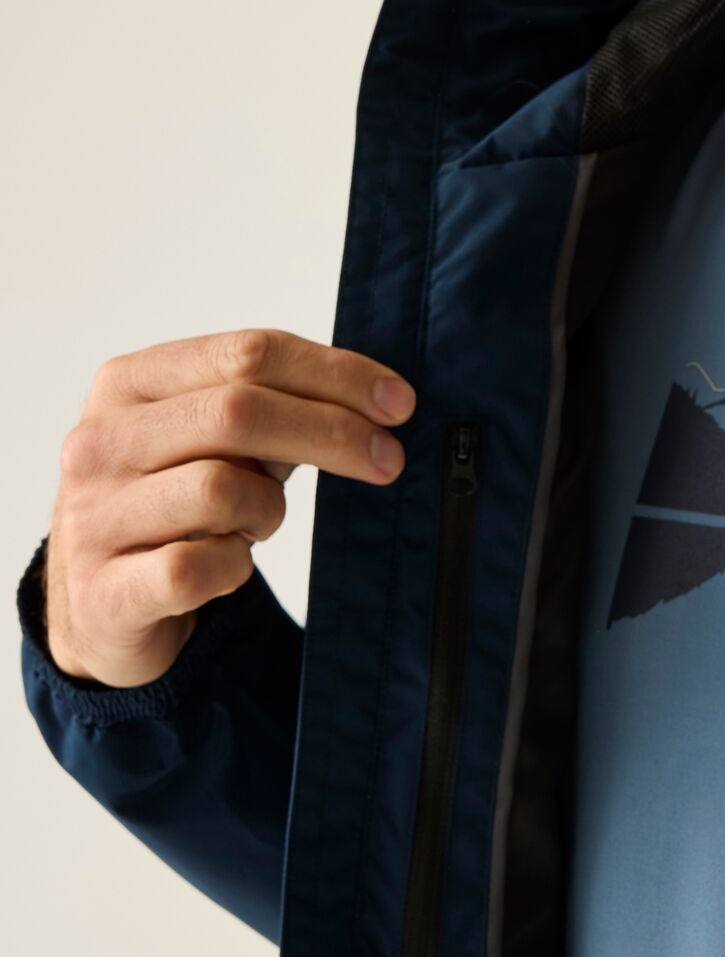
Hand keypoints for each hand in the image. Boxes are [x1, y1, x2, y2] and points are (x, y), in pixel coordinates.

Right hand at [42, 328, 414, 687]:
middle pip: (239, 411)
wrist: (105, 603)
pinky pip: (196, 568)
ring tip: (258, 523)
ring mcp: (94, 515)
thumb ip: (277, 410)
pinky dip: (232, 568)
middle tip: (389, 459)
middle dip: (333, 433)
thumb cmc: (179, 505)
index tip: (398, 402)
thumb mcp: (219, 442)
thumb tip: (381, 401)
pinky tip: (228, 565)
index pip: (247, 354)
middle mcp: (99, 440)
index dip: (334, 374)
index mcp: (129, 383)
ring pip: (222, 489)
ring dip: (268, 510)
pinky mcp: (105, 590)